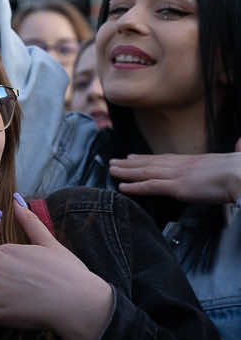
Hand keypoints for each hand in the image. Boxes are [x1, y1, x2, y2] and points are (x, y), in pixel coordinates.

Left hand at [0, 197, 112, 339]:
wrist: (81, 305)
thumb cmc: (68, 274)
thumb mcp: (49, 242)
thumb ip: (29, 221)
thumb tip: (17, 200)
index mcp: (4, 250)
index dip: (14, 269)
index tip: (32, 274)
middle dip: (5, 284)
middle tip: (32, 290)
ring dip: (0, 302)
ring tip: (28, 303)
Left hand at [109, 138, 240, 203]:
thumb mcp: (238, 159)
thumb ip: (237, 152)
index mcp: (196, 160)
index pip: (166, 158)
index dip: (148, 158)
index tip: (134, 157)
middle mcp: (183, 165)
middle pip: (151, 163)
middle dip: (131, 163)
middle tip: (114, 162)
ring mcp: (178, 175)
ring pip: (146, 173)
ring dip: (126, 172)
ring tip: (112, 171)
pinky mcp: (178, 187)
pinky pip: (151, 187)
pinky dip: (135, 187)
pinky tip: (122, 187)